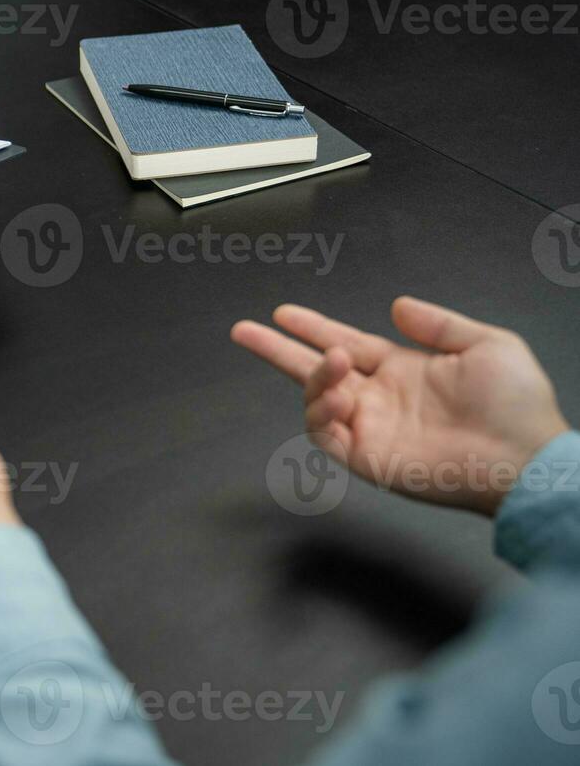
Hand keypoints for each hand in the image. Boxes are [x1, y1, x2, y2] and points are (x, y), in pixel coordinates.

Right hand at [233, 296, 570, 515]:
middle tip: (243, 330)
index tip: (283, 312)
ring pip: (316, 400)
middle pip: (313, 368)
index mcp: (401, 370)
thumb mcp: (486, 344)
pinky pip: (326, 434)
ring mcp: (370, 428)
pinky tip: (343, 396)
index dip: (313, 327)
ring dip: (315, 376)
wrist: (522, 459)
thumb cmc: (515, 404)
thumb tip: (396, 306)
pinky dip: (322, 413)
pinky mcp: (366, 458)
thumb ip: (437, 323)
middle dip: (276, 349)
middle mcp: (378, 397)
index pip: (345, 343)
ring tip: (333, 362)